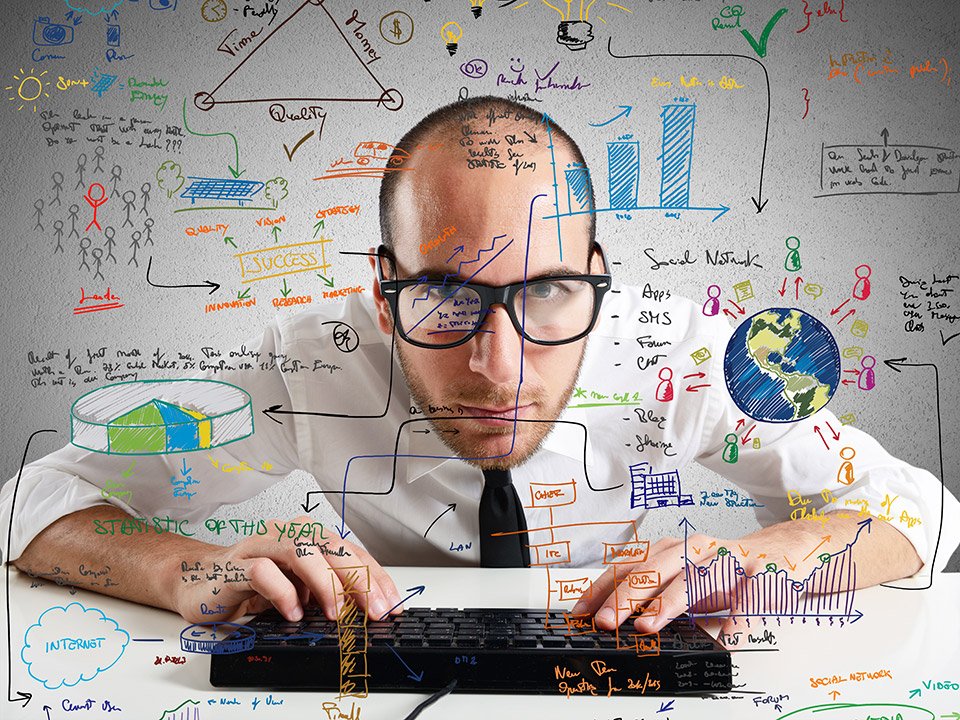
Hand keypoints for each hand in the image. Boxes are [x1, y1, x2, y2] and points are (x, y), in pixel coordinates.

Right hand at [172, 515, 401, 624]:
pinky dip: (282, 593)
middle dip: (358, 579)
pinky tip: (292, 614)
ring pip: (300, 551)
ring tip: (336, 613)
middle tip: (374, 611)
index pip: (350, 551)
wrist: (199, 582)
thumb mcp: (298, 589)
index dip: (374, 577)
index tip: (391, 604)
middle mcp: (286, 533)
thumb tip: (365, 610)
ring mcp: (260, 546)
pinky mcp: (235, 565)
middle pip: (331, 546)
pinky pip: (262, 572)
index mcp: (306, 536)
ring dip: (324, 583)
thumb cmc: (252, 585)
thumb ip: (326, 592)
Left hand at [572, 524, 823, 639]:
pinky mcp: (762, 575)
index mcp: (673, 550)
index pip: (629, 566)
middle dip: (626, 597)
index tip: (582, 613)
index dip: (603, 588)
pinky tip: (727, 637)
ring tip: (650, 624)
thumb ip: (652, 594)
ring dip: (670, 602)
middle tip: (607, 622)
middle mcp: (696, 550)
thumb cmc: (726, 572)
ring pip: (696, 579)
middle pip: (655, 570)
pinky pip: (749, 597)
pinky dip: (738, 618)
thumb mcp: (684, 578)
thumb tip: (611, 619)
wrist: (783, 553)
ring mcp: (729, 560)